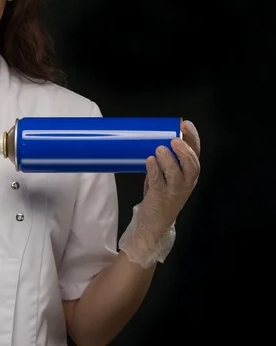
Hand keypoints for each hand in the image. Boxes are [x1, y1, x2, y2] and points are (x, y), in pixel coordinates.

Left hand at [139, 119, 200, 234]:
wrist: (154, 221)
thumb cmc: (159, 193)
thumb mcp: (165, 173)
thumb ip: (162, 158)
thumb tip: (149, 135)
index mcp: (189, 173)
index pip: (196, 153)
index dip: (193, 138)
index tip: (186, 124)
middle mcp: (186, 182)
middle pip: (192, 165)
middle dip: (185, 151)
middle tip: (174, 139)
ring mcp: (175, 191)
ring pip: (177, 174)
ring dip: (169, 160)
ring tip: (160, 148)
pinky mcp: (161, 198)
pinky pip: (159, 183)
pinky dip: (155, 171)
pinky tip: (150, 161)